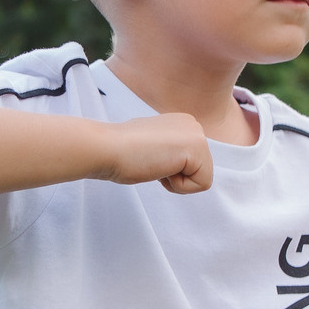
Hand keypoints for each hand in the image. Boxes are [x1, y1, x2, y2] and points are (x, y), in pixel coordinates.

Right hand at [97, 114, 213, 194]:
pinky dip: (178, 186)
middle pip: (200, 171)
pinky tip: (160, 168)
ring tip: (154, 163)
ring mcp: (197, 134)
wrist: (106, 148)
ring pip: (202, 178)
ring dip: (175, 181)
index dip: (169, 171)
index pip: (191, 164)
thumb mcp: (151, 147)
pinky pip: (201, 184)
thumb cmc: (120, 152)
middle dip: (175, 176)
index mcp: (182, 123)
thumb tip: (172, 163)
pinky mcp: (197, 148)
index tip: (147, 157)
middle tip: (150, 161)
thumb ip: (167, 151)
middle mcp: (193, 124)